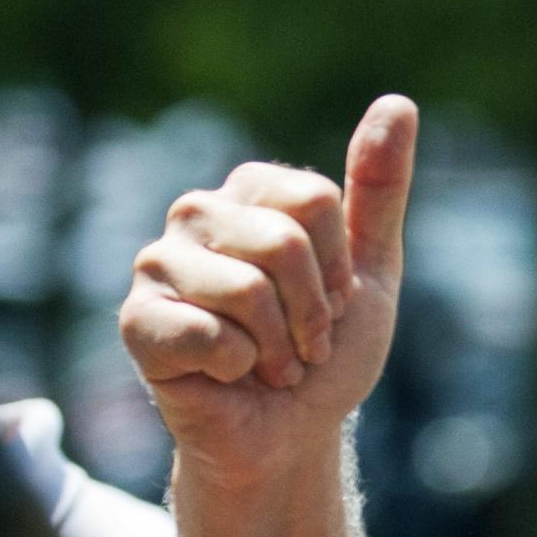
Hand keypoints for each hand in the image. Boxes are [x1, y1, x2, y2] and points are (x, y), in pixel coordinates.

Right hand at [120, 96, 416, 490]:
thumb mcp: (372, 271)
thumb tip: (399, 103)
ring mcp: (157, 265)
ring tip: (269, 363)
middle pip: (283, 241)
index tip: (335, 303)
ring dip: (280, 348)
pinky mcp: (137, 321)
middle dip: (314, 312)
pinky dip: (238, 368)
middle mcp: (196, 214)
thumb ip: (379, 190)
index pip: (316, 199)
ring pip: (248, 290)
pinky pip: (207, 335)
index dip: (340, 269)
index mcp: (251, 192)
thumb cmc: (326, 352)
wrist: (291, 432)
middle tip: (303, 343)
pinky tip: (227, 375)